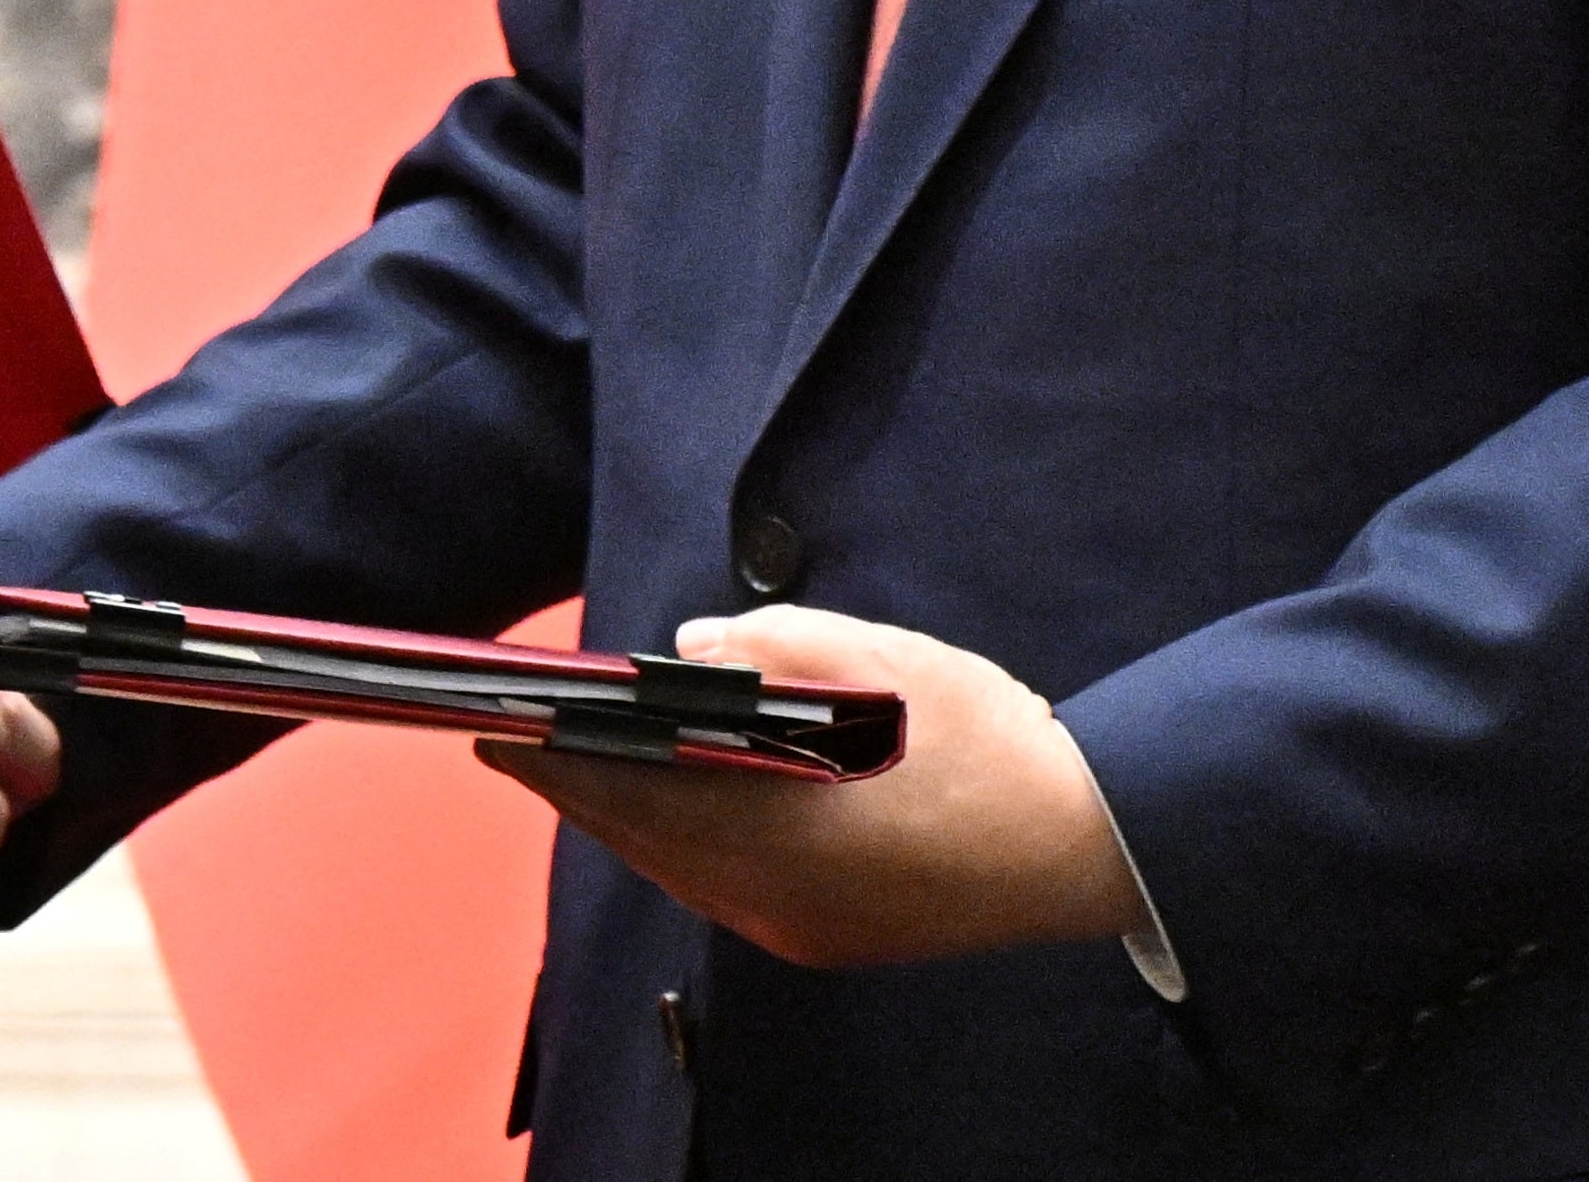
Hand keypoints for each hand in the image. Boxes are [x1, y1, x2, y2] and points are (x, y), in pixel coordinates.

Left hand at [485, 604, 1146, 970]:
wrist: (1090, 846)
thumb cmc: (990, 742)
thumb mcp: (885, 660)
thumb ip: (775, 647)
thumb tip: (687, 650)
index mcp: (780, 826)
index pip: (632, 791)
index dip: (558, 759)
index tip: (498, 724)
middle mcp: (775, 895)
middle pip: (643, 840)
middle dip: (577, 788)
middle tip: (515, 743)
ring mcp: (801, 928)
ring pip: (679, 874)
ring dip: (625, 821)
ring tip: (579, 770)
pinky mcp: (828, 940)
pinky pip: (723, 895)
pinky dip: (680, 850)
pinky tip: (672, 813)